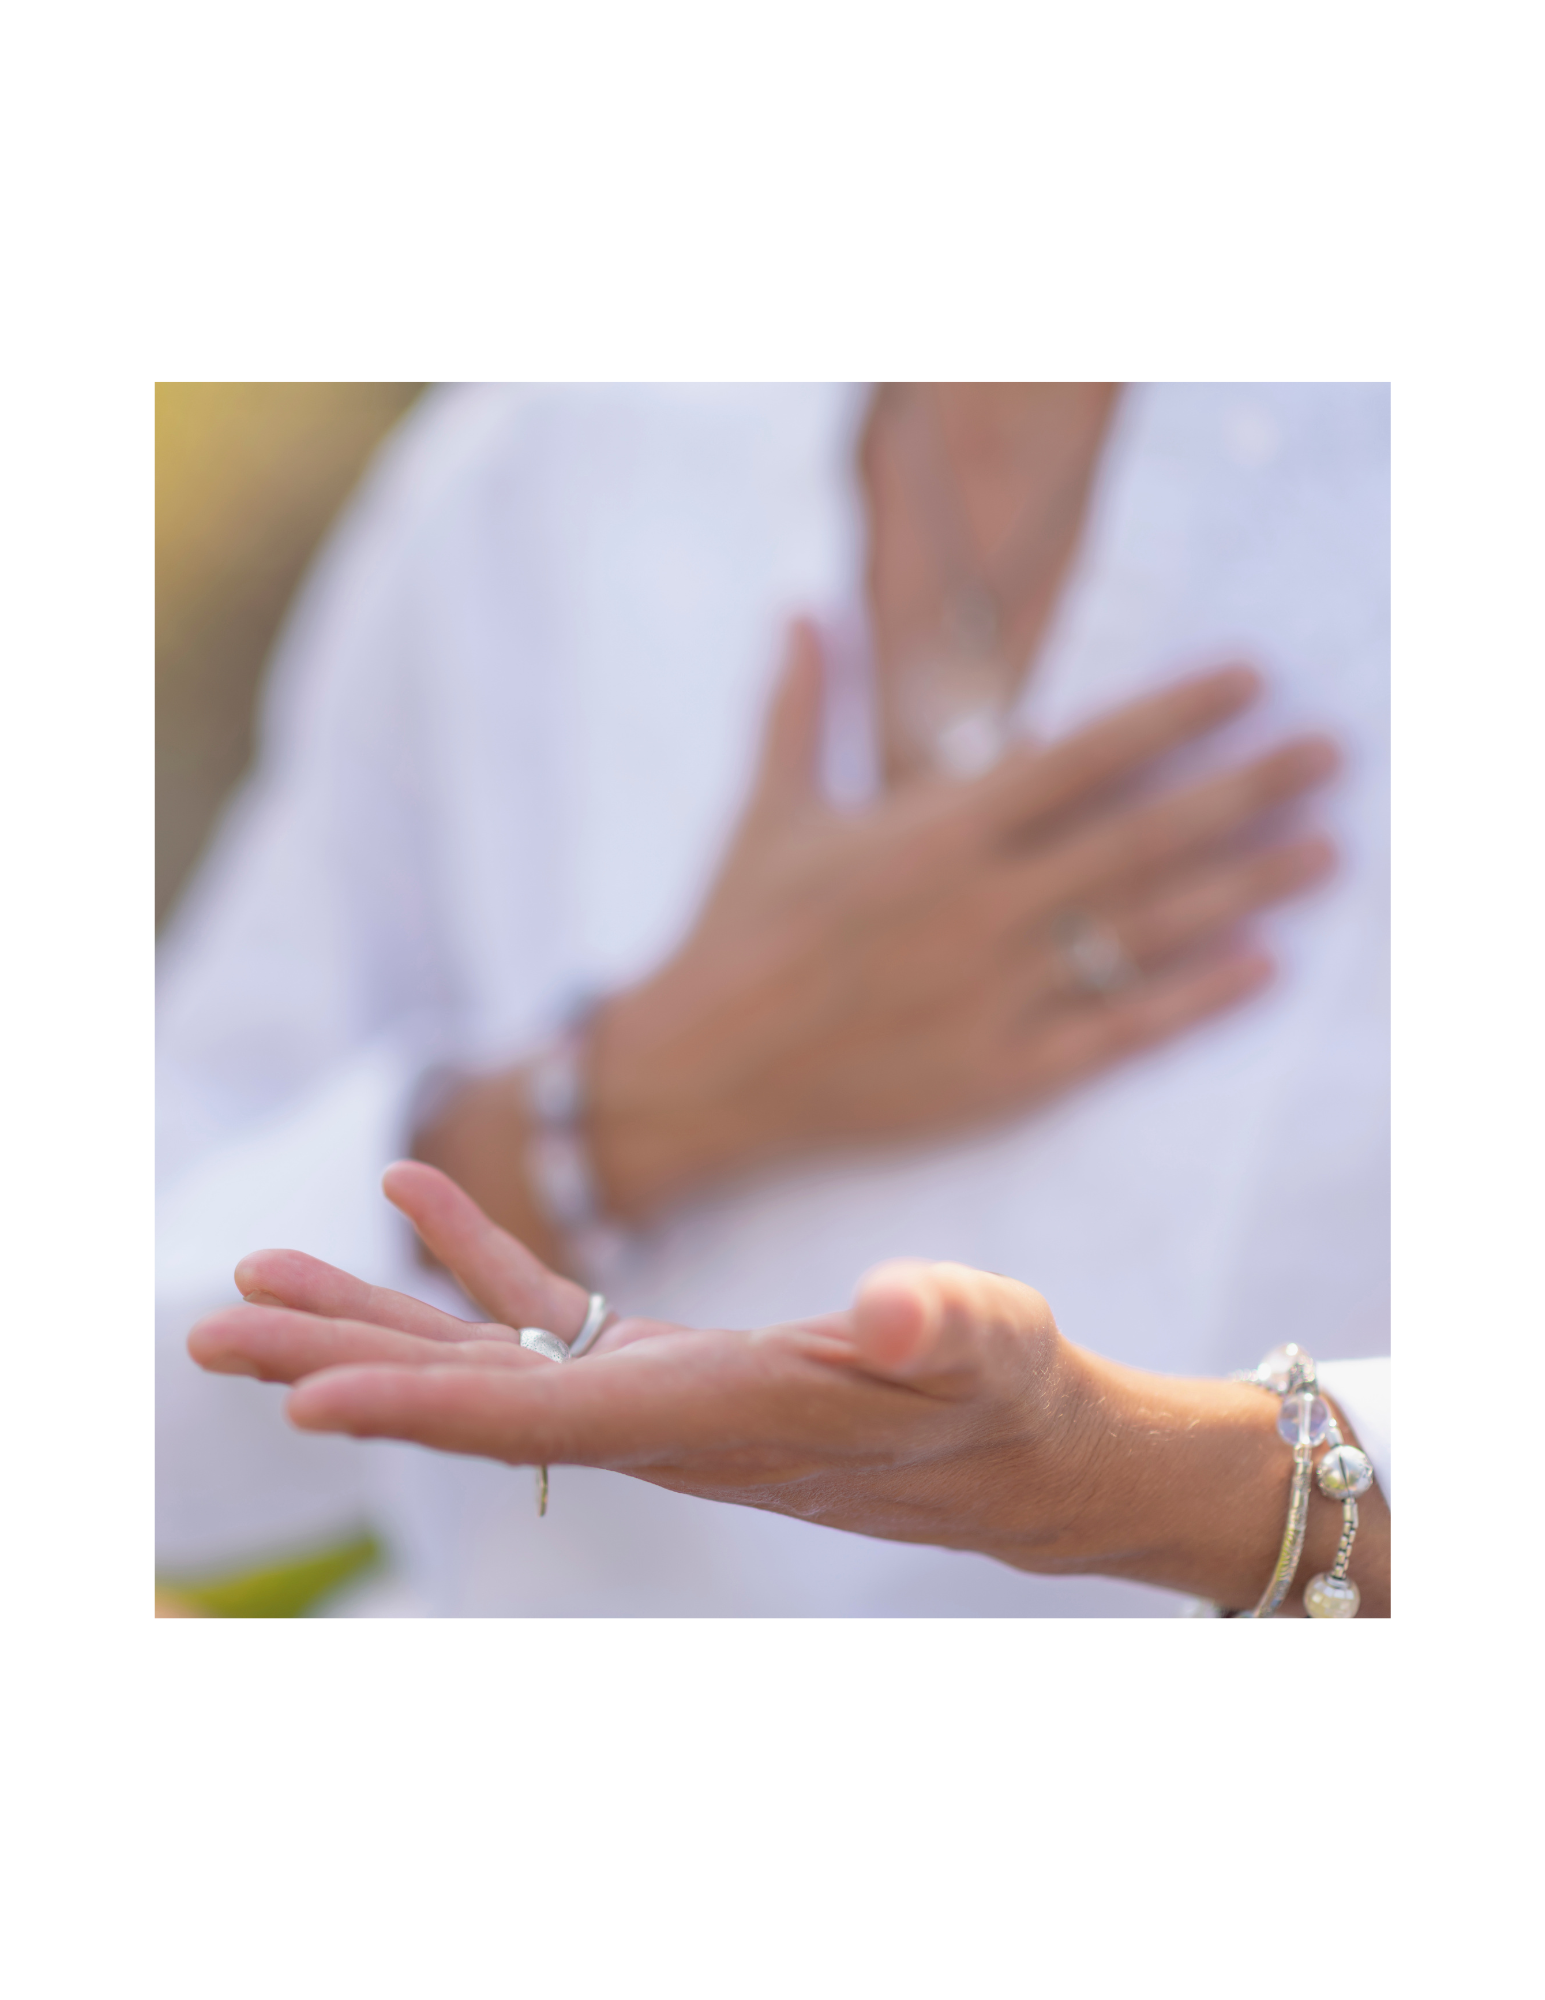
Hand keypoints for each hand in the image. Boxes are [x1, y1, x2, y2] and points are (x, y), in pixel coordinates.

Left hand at [191, 1164, 1389, 1614]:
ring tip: (263, 1276)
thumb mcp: (994, 1345)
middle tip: (213, 1336)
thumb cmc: (1014, 1398)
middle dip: (342, 1365)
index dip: (429, 1405)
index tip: (308, 1399)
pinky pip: (547, 1306)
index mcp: (719, 1419)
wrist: (1023, 1450)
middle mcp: (657, 1423)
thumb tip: (899, 1303)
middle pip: (472, 1401)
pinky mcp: (666, 1363)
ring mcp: (650, 1396)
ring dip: (373, 1313)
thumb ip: (945, 1326)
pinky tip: (415, 1196)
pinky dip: (476, 1254)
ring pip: (485, 1356)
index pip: (550, 1423)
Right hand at [582, 630, 1338, 1216]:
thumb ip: (802, 706)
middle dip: (1245, 790)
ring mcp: (997, 996)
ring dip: (1247, 887)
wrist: (699, 1069)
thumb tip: (803, 610)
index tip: (1250, 680)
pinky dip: (1193, 999)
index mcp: (933, 833)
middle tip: (1330, 756)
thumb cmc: (736, 931)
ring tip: (1324, 853)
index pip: (1083, 754)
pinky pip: (1118, 1032)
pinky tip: (1261, 966)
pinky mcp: (1000, 1077)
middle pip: (1143, 836)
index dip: (1175, 711)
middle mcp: (981, 909)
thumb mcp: (771, 808)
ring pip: (1147, 931)